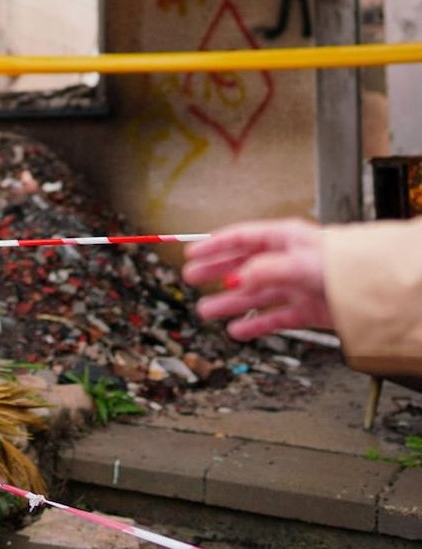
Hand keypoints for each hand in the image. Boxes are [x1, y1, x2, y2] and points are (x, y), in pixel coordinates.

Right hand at [182, 218, 333, 340]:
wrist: (377, 294)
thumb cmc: (345, 267)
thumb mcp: (299, 262)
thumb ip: (264, 269)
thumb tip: (236, 277)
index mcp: (285, 239)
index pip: (241, 239)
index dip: (214, 246)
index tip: (193, 254)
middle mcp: (288, 261)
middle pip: (242, 265)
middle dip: (215, 272)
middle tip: (192, 278)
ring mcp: (296, 286)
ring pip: (254, 294)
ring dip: (228, 302)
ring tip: (206, 310)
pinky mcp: (306, 309)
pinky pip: (272, 317)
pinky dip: (254, 324)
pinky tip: (237, 329)